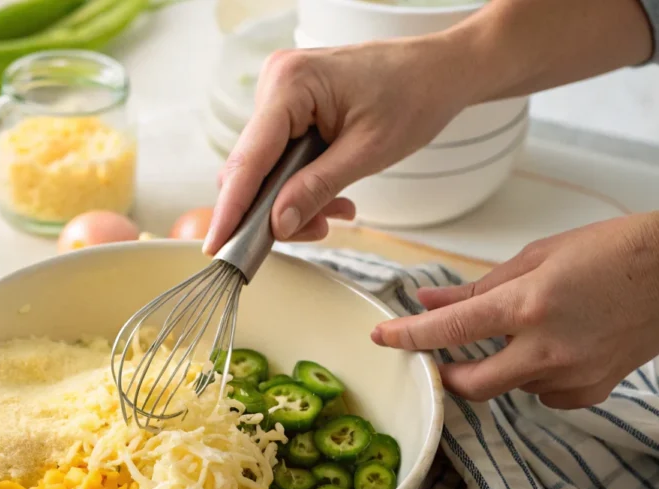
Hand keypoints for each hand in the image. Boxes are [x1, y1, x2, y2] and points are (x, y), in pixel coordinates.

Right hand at [203, 38, 470, 253]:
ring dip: (294, 200)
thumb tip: (277, 225)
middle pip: (251, 168)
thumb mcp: (367, 152)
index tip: (218, 247)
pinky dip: (302, 185)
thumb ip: (317, 189)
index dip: (232, 209)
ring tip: (337, 212)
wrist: (440, 70)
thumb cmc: (414, 94)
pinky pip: (280, 159)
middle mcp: (276, 84)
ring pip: (266, 170)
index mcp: (290, 83)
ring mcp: (280, 96)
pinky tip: (333, 197)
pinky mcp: (289, 109)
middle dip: (276, 209)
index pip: (248, 159)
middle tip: (315, 232)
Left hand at [371, 212, 658, 407]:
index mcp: (528, 305)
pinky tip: (550, 350)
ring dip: (498, 368)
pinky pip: (544, 395)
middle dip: (446, 376)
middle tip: (437, 359)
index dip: (409, 336)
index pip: (450, 329)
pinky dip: (535, 376)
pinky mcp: (593, 389)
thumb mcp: (538, 257)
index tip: (383, 338)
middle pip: (471, 385)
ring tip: (520, 333)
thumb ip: (478, 287)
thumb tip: (430, 299)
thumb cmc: (613, 251)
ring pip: (509, 388)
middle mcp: (547, 348)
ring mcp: (573, 375)